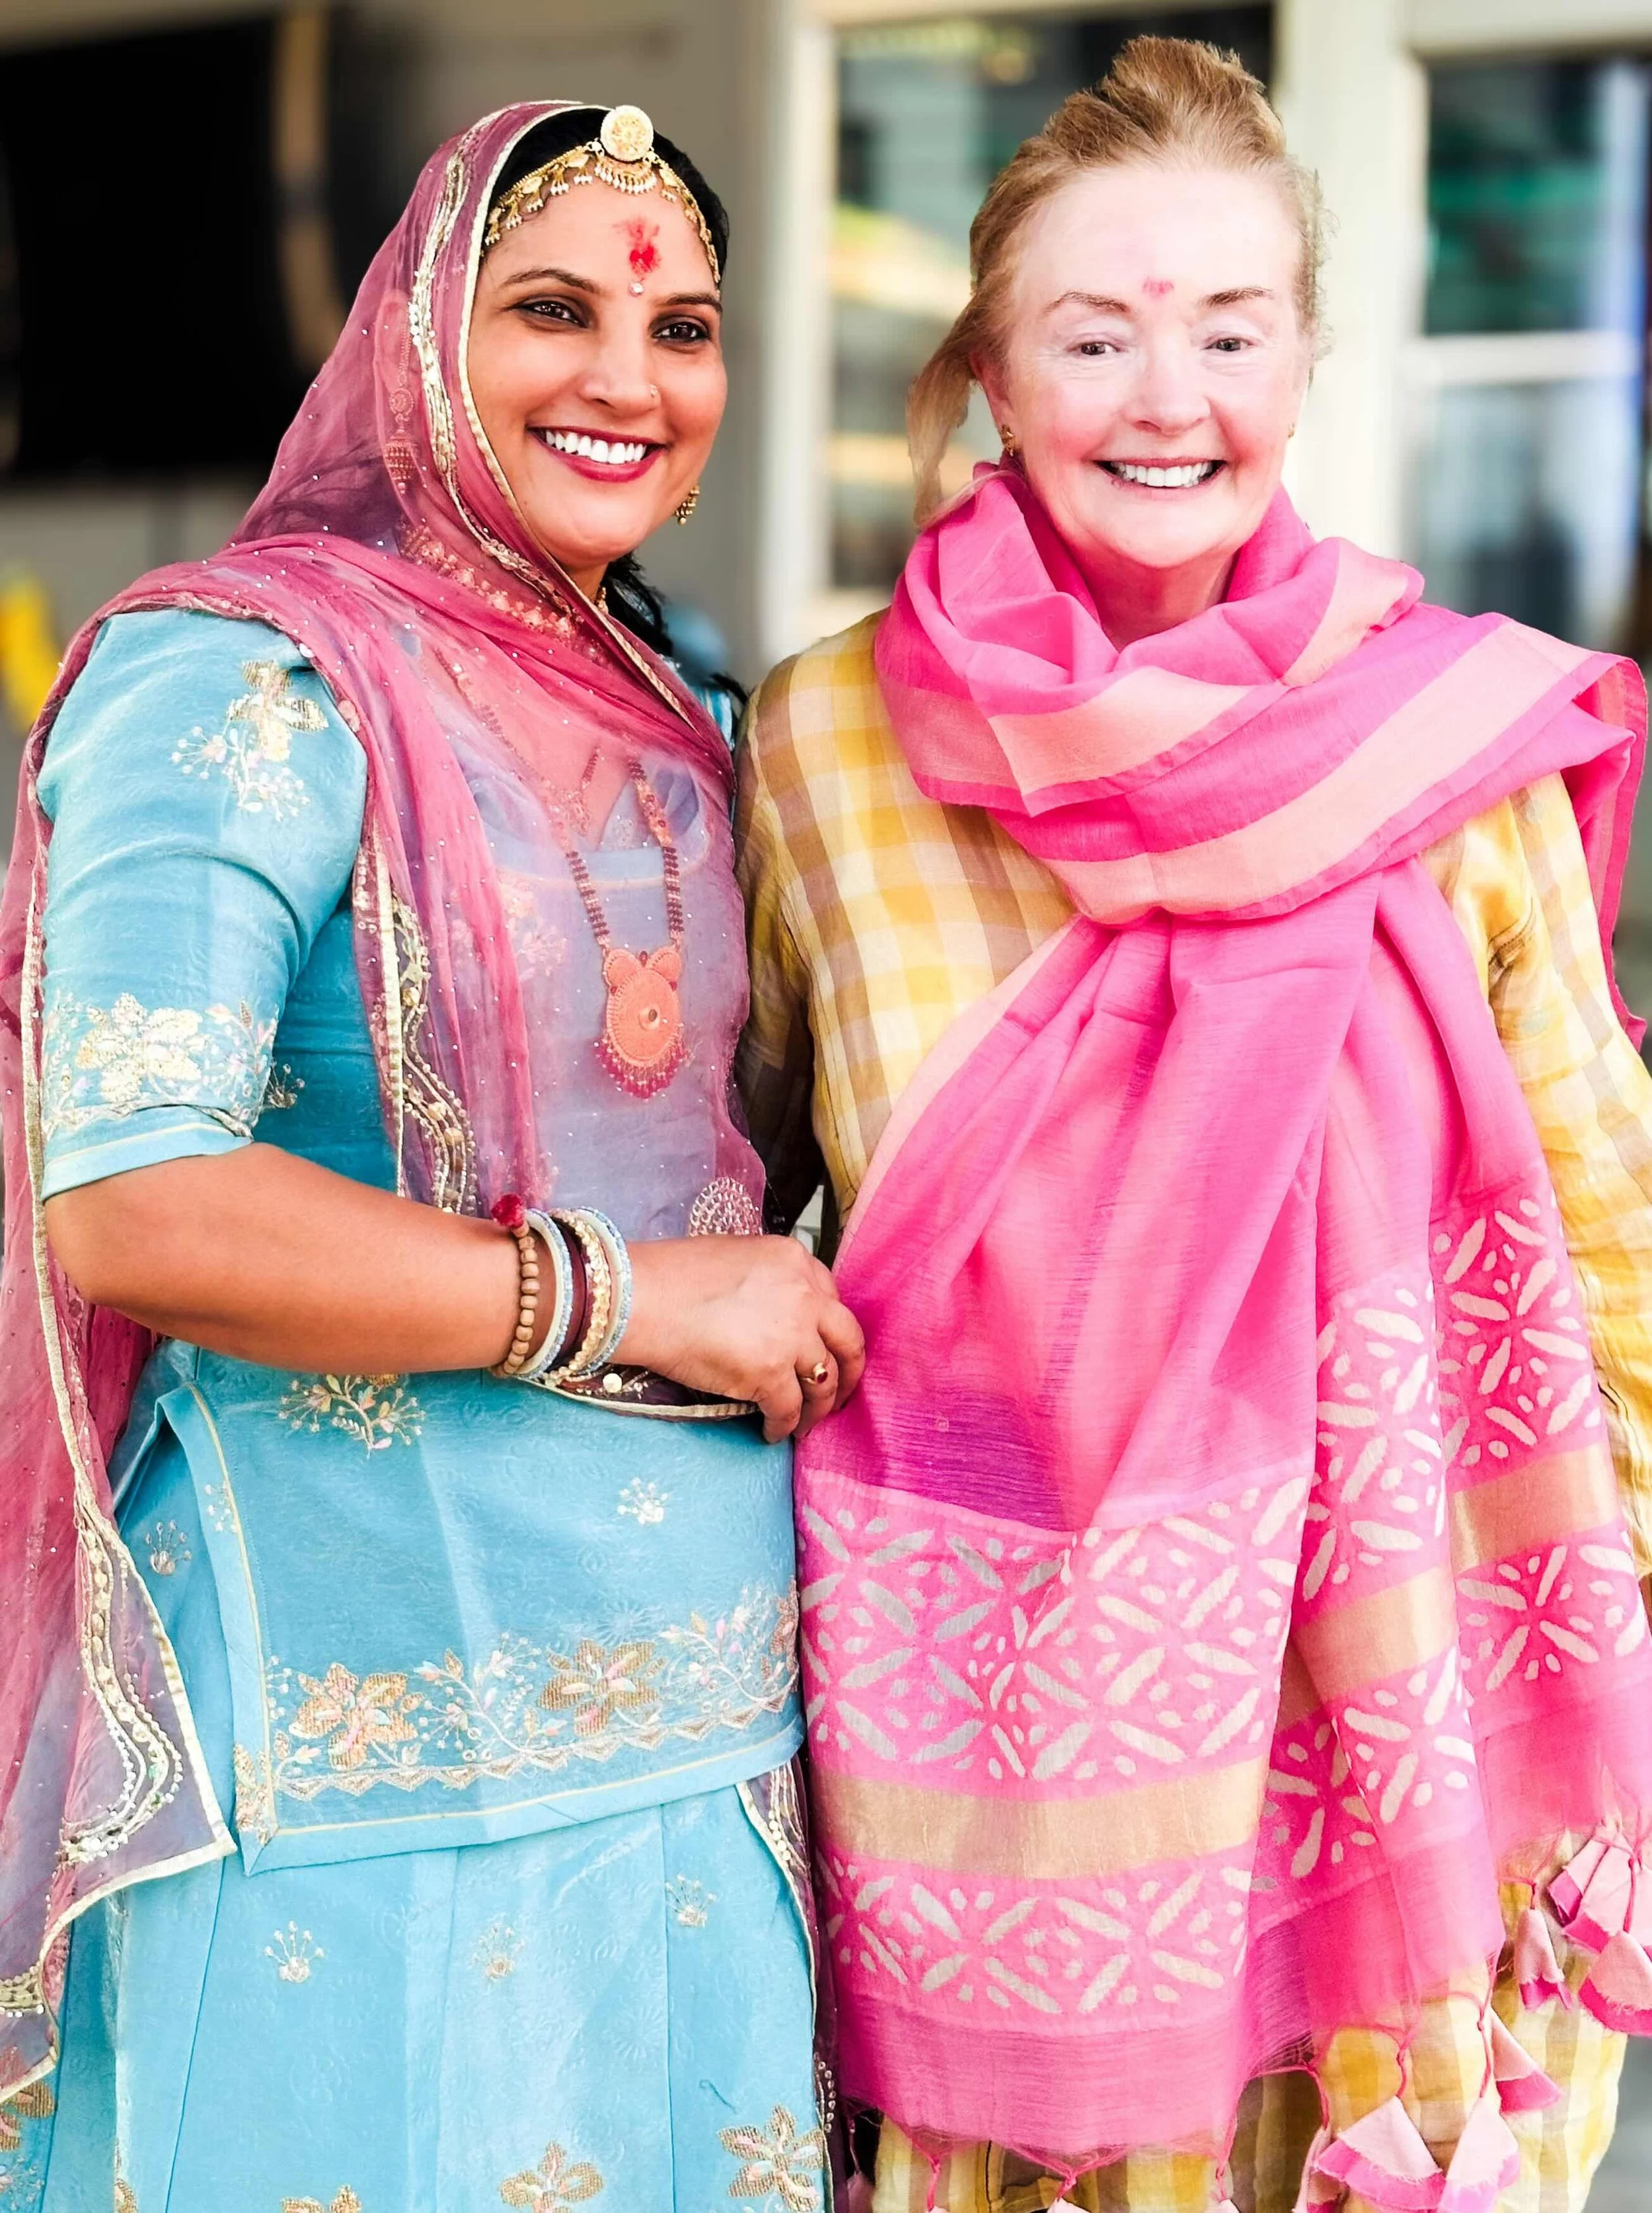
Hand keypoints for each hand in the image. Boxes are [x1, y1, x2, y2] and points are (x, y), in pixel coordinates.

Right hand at [618, 1235, 864, 1443]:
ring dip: (818, 1407)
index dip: (830, 1330)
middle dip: (849, 1372)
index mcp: (794, 1260)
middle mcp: (804, 1295)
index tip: (826, 1347)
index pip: (832, 1298)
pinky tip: (772, 1432)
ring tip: (804, 1423)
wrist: (640, 1298)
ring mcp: (791, 1335)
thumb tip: (772, 1314)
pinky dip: (784, 1425)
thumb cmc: (671, 1277)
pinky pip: (790, 1409)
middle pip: (848, 1341)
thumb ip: (767, 1282)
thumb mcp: (736, 1258)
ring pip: (824, 1380)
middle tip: (840, 1393)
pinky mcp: (770, 1373)